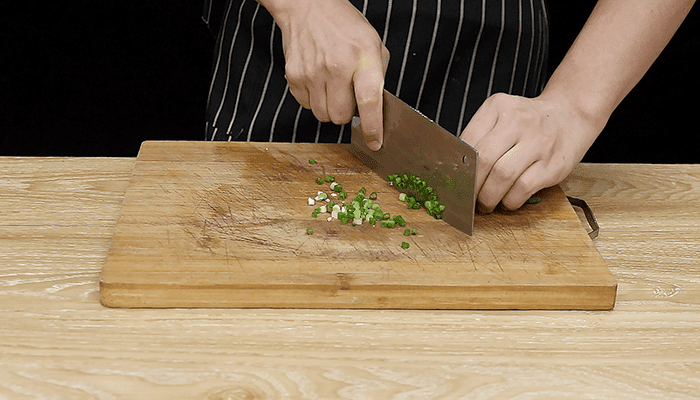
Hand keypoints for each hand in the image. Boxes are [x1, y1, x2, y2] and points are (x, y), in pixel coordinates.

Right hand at [267, 0, 389, 149]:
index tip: (375, 143)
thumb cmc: (345, 27)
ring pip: (323, 116)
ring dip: (330, 108)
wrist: (308, 7)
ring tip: (332, 86)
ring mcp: (312, 72)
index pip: (369, 100)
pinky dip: (314, 100)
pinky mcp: (294, 76)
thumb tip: (375, 110)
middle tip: (347, 95)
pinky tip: (318, 80)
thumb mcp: (373, 44)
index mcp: (362, 58)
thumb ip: (377, 77)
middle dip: (347, 113)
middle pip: (341, 117)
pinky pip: (306, 106)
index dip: (373, 126)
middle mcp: (336, 66)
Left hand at [459, 92, 597, 212]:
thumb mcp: (501, 116)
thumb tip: (456, 170)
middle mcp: (519, 121)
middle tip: (468, 198)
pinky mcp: (554, 164)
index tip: (455, 182)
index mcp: (498, 106)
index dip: (458, 167)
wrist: (571, 116)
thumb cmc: (528, 122)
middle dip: (471, 186)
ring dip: (489, 197)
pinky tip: (508, 200)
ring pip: (502, 176)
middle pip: (483, 159)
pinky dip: (510, 200)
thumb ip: (479, 136)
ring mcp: (539, 143)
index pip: (468, 141)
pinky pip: (523, 188)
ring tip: (486, 203)